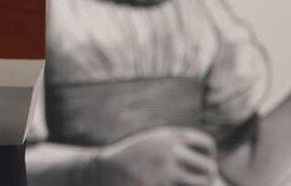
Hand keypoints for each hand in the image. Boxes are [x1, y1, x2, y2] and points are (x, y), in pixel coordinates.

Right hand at [88, 126, 218, 185]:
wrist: (102, 170)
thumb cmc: (132, 160)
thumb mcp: (153, 144)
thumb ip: (178, 150)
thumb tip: (214, 175)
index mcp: (168, 137)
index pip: (205, 144)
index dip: (207, 155)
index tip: (198, 164)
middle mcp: (168, 152)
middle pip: (208, 168)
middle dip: (207, 178)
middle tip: (196, 182)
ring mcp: (163, 172)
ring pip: (201, 184)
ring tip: (181, 183)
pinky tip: (168, 184)